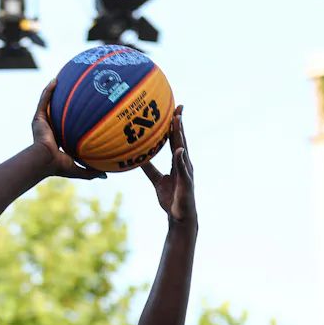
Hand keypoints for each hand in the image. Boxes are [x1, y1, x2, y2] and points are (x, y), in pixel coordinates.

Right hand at [32, 79, 104, 179]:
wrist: (44, 161)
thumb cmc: (58, 166)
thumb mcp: (78, 169)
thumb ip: (91, 171)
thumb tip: (106, 176)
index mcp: (57, 139)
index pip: (66, 125)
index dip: (73, 118)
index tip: (84, 109)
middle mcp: (49, 129)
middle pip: (57, 111)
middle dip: (63, 100)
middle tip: (74, 90)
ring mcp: (42, 123)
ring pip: (48, 103)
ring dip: (54, 91)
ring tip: (61, 79)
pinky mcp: (38, 118)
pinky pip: (43, 101)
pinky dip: (48, 90)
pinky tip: (55, 81)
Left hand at [141, 106, 194, 223]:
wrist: (180, 217)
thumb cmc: (171, 198)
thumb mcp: (157, 180)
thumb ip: (149, 168)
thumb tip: (137, 158)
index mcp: (178, 162)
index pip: (175, 140)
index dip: (174, 126)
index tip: (173, 110)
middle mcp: (184, 164)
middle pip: (181, 140)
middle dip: (180, 124)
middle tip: (178, 107)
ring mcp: (186, 172)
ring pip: (183, 150)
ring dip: (180, 135)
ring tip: (178, 120)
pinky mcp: (186, 183)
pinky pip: (183, 169)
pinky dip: (181, 159)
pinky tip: (179, 150)